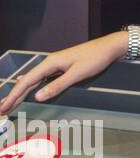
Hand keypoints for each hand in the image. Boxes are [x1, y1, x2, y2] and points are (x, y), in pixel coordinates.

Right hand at [0, 34, 125, 115]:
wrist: (110, 46)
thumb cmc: (96, 58)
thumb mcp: (77, 73)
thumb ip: (57, 85)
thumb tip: (37, 97)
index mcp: (50, 63)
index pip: (26, 82)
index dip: (13, 96)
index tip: (3, 108)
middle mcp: (49, 63)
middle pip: (26, 81)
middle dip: (12, 96)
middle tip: (1, 110)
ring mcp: (55, 65)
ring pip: (33, 80)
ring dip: (21, 93)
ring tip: (10, 103)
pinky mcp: (62, 67)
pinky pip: (41, 79)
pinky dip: (32, 87)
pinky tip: (28, 90)